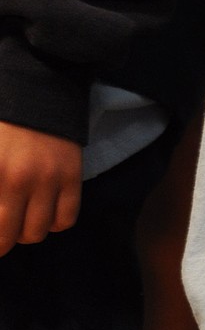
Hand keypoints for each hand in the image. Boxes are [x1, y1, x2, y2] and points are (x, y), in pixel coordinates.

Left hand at [0, 123, 82, 255]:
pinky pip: (65, 218)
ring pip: (37, 232)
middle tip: (2, 228)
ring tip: (22, 218)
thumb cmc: (3, 123)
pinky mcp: (72, 175)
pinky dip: (54, 221)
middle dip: (1, 240)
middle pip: (7, 237)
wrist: (39, 88)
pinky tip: (45, 210)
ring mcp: (49, 178)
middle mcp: (19, 180)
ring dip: (27, 232)